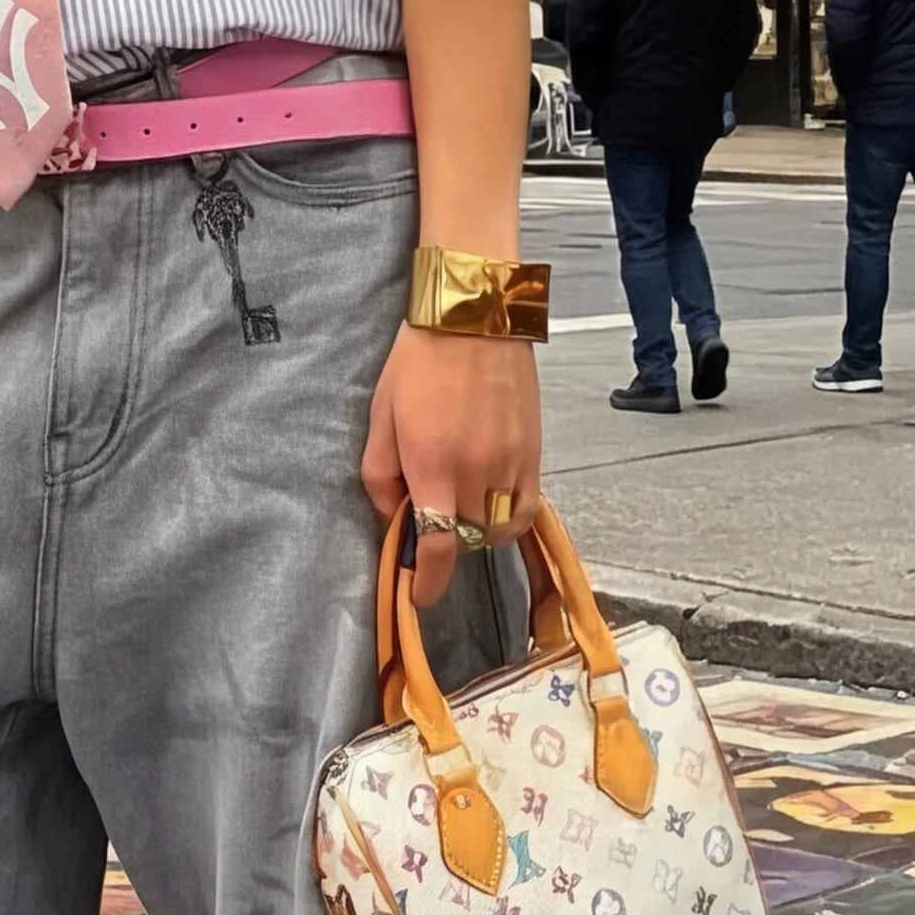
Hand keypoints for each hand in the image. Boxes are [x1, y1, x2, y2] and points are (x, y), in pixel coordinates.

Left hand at [363, 326, 541, 607]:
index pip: (438, 548)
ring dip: (475, 532)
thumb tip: (393, 515)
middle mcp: (477, 473)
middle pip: (467, 542)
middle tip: (428, 519)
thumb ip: (379, 475)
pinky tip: (490, 502)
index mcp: (433, 467)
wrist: (474, 319)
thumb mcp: (379, 418)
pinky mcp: (534, 453)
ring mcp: (511, 465)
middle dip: (444, 545)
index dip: (428, 582)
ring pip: (498, 529)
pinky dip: (508, 518)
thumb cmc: (419, 362)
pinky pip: (526, 508)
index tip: (419, 595)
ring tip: (458, 505)